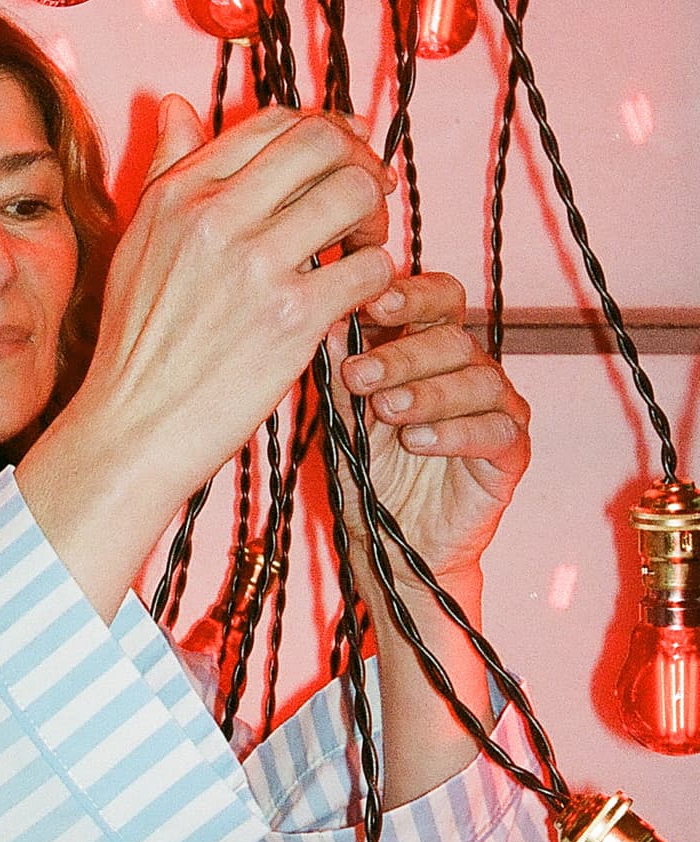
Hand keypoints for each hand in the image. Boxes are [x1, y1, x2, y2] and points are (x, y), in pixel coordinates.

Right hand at [18, 96, 394, 620]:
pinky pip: (369, 267)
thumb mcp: (135, 244)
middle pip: (323, 142)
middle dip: (360, 160)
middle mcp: (217, 217)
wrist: (132, 430)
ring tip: (366, 244)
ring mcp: (257, 266)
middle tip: (367, 195)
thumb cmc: (134, 348)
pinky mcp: (293, 318)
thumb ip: (165, 170)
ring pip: (356, 193)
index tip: (342, 153)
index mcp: (178, 195)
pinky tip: (358, 297)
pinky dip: (377, 277)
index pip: (273, 123)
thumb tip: (176, 104)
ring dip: (375, 215)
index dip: (323, 130)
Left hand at [336, 272, 530, 594]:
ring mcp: (496, 409)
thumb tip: (331, 322)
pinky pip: (496, 430)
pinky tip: (419, 442)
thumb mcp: (348, 422)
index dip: (411, 296)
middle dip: (402, 355)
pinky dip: (456, 433)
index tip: (372, 306)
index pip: (437, 300)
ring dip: (427, 393)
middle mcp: (469, 371)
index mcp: (431, 351)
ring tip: (388, 412)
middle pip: (452, 338)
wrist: (392, 545)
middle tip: (360, 376)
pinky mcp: (510, 452)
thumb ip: (344, 377)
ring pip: (478, 380)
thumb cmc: (371, 474)